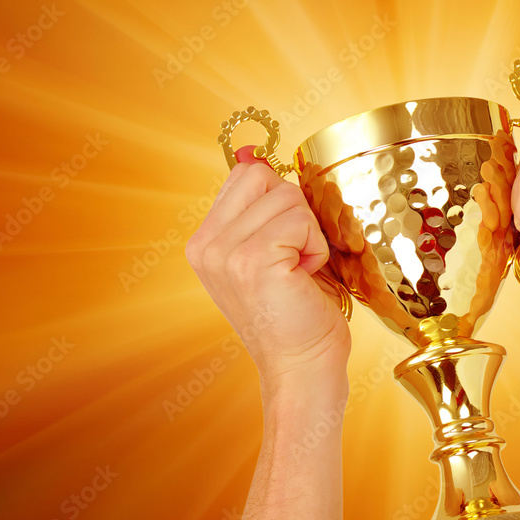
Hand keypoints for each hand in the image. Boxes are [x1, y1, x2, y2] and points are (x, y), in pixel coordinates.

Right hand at [185, 147, 349, 389]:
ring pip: (287, 197)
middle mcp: (205, 245)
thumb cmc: (298, 312)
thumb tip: (252, 153)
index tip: (285, 243)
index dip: (279, 201)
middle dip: (295, 213)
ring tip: (299, 272)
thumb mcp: (270, 252)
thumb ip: (259, 208)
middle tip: (295, 258)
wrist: (302, 366)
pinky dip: (315, 247)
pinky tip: (305, 277)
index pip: (246, 175)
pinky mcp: (252, 260)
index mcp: (204, 240)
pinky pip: (299, 220)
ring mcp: (224, 253)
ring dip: (309, 234)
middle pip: (265, 179)